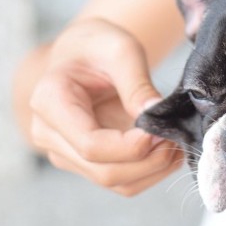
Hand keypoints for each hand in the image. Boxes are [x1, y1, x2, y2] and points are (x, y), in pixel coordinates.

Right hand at [28, 18, 182, 195]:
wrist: (83, 52)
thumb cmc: (98, 44)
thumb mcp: (121, 49)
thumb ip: (136, 83)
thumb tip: (154, 118)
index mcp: (49, 101)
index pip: (90, 144)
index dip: (131, 147)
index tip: (161, 131)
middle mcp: (48, 133)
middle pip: (103, 170)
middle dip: (148, 161)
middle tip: (177, 138)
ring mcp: (64, 152)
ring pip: (114, 181)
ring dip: (152, 170)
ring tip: (177, 143)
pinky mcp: (83, 161)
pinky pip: (119, 180)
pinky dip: (148, 171)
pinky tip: (166, 150)